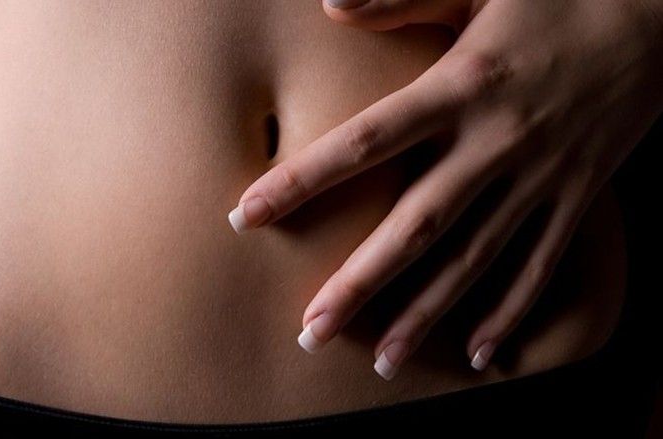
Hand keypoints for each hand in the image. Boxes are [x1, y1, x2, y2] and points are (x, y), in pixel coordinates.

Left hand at [226, 0, 662, 378]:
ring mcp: (540, 177)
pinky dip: (512, 312)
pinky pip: (542, 264)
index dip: (303, 181)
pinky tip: (480, 356)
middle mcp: (494, 143)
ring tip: (381, 364)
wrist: (661, 14)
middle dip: (360, 283)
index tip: (247, 217)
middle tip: (310, 332)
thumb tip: (329, 6)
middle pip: (415, 225)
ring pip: (473, 260)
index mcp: (460, 86)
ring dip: (426, 315)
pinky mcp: (578, 196)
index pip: (364, 142)